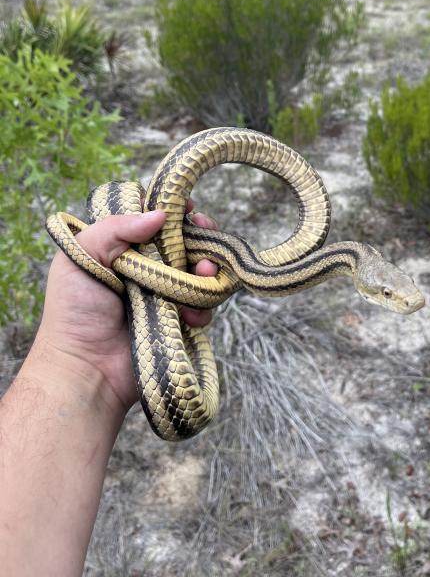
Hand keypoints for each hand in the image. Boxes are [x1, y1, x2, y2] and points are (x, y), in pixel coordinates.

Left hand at [35, 207, 218, 413]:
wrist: (86, 369)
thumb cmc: (74, 312)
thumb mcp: (80, 257)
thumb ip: (114, 228)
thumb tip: (160, 215)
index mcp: (120, 248)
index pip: (152, 218)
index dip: (171, 209)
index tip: (186, 207)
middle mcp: (145, 267)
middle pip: (184, 240)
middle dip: (200, 233)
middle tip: (205, 229)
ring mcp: (165, 294)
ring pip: (200, 269)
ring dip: (207, 266)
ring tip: (203, 272)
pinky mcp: (179, 320)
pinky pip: (204, 304)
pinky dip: (203, 304)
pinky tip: (189, 314)